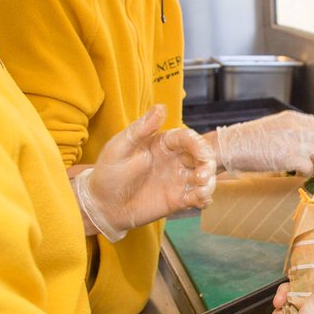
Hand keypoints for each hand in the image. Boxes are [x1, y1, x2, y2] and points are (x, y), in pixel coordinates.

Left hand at [73, 105, 216, 241]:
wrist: (103, 205)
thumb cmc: (108, 173)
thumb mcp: (120, 148)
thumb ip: (140, 129)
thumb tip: (161, 107)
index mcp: (163, 144)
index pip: (188, 138)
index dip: (198, 144)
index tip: (202, 154)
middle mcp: (174, 160)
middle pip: (202, 156)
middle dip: (208, 164)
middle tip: (201, 176)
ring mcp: (177, 179)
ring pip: (205, 176)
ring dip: (209, 182)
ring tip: (201, 191)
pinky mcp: (178, 199)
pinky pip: (198, 197)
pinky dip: (205, 198)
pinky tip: (200, 201)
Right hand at [215, 110, 313, 174]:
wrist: (232, 146)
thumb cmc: (250, 140)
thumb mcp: (275, 127)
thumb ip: (295, 130)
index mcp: (293, 118)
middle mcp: (297, 127)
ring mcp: (295, 141)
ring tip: (312, 168)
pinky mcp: (290, 157)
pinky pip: (310, 167)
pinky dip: (307, 172)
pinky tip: (300, 173)